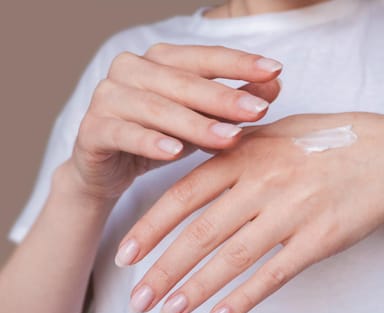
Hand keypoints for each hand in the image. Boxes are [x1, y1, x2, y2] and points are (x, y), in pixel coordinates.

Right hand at [68, 44, 281, 198]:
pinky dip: (149, 142)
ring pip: (156, 107)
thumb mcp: (202, 120)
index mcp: (159, 60)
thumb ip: (233, 102)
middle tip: (258, 111)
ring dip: (195, 123)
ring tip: (229, 138)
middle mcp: (131, 69)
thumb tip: (274, 84)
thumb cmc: (161, 137)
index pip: (204, 57)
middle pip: (182, 81)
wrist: (108, 169)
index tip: (275, 69)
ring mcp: (107, 97)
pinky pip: (122, 133)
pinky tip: (174, 152)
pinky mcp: (91, 129)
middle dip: (223, 97)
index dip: (239, 62)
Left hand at [117, 112, 383, 312]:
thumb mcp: (277, 133)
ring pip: (232, 257)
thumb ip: (236, 152)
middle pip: (201, 233)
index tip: (126, 254)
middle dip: (164, 269)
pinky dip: (244, 297)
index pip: (185, 194)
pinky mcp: (320, 238)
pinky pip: (274, 273)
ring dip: (196, 289)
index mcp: (248, 154)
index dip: (151, 227)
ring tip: (169, 311)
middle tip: (138, 299)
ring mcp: (293, 211)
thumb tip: (195, 172)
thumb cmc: (329, 142)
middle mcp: (265, 182)